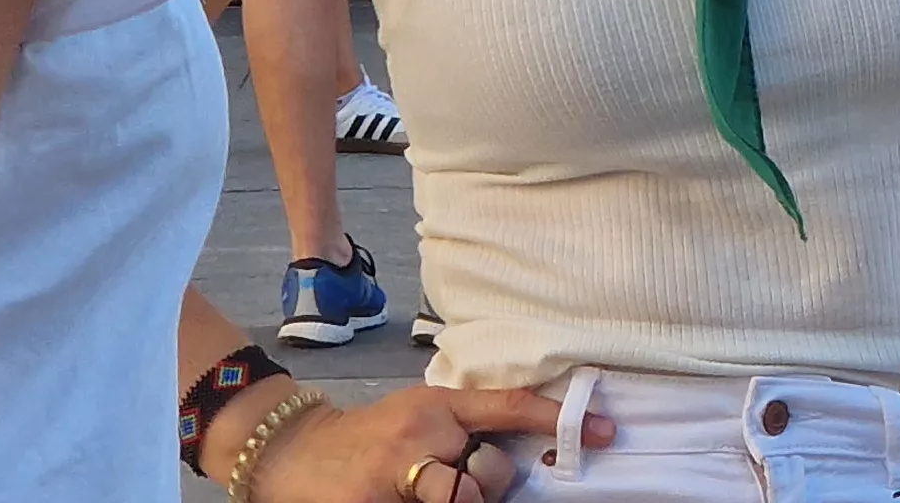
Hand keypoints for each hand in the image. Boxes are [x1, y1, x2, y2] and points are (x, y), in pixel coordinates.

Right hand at [249, 383, 581, 502]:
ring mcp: (397, 474)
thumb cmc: (369, 437)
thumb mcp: (419, 415)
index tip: (604, 430)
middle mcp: (421, 434)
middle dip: (482, 488)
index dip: (557, 419)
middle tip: (449, 484)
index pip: (507, 407)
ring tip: (422, 490)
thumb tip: (524, 446)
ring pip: (462, 502)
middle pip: (490, 475)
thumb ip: (466, 426)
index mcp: (436, 406)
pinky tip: (403, 500)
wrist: (295, 451)